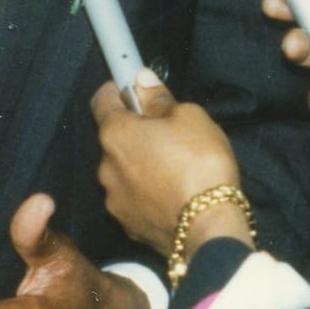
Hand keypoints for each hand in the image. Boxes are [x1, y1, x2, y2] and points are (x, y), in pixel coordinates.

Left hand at [91, 71, 247, 253]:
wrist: (207, 227)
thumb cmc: (199, 164)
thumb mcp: (189, 117)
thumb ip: (160, 98)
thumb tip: (143, 81)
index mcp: (115, 133)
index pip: (102, 99)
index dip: (119, 89)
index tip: (136, 89)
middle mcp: (105, 166)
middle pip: (116, 139)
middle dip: (137, 132)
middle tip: (170, 133)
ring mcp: (114, 200)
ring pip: (124, 171)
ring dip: (142, 164)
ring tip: (177, 168)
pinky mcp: (128, 225)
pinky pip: (135, 199)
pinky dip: (148, 192)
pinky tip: (174, 193)